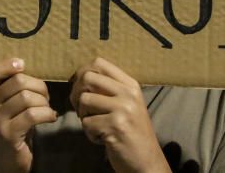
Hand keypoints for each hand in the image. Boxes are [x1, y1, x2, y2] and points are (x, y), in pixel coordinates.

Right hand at [0, 58, 57, 172]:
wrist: (5, 162)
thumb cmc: (13, 128)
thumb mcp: (7, 106)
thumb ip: (12, 88)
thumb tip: (25, 63)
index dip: (5, 65)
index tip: (23, 66)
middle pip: (17, 81)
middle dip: (39, 86)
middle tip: (45, 97)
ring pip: (27, 97)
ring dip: (44, 101)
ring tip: (47, 108)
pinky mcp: (8, 135)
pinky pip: (32, 115)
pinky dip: (47, 114)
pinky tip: (51, 117)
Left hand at [69, 58, 169, 172]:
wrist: (147, 161)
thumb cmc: (132, 132)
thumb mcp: (127, 104)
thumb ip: (109, 89)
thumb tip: (79, 77)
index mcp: (130, 85)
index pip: (99, 62)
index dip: (82, 73)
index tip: (81, 88)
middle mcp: (128, 93)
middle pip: (88, 77)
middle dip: (77, 93)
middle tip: (82, 109)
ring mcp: (123, 109)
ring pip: (84, 100)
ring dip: (83, 116)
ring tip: (95, 125)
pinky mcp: (116, 126)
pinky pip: (87, 123)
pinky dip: (89, 134)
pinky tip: (101, 138)